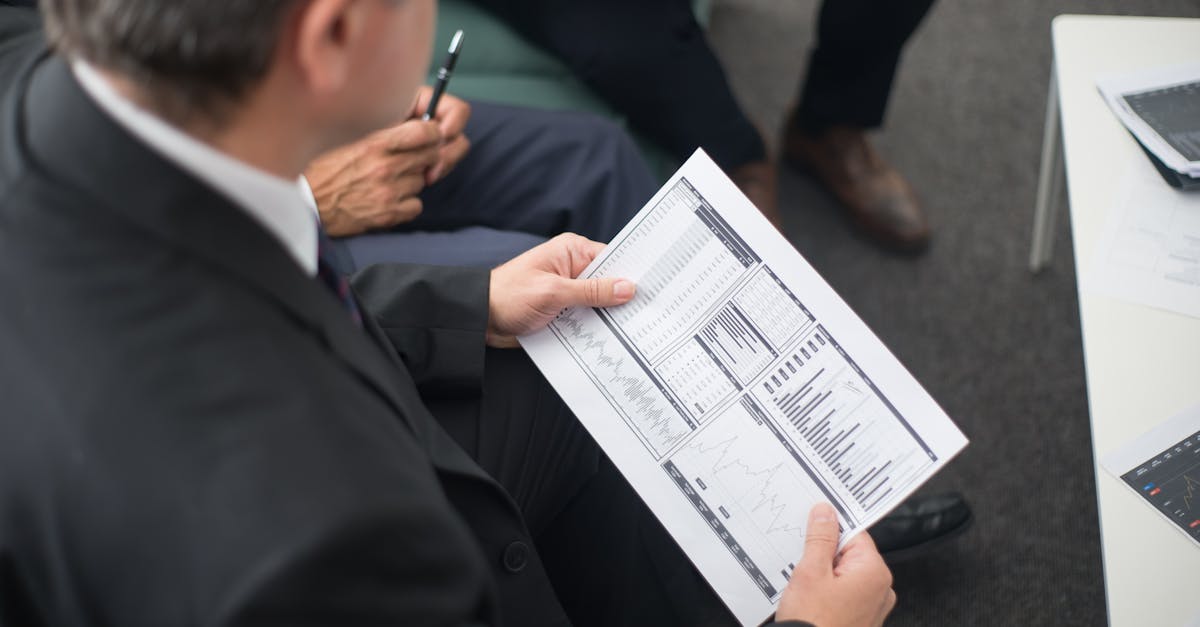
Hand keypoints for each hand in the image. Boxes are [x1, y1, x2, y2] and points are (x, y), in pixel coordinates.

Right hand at [304, 88, 470, 236]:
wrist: (307, 202)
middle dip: (424, 156)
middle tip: (409, 159)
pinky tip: (390, 198)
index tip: (429, 136)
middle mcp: (385, 167)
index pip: (425, 132)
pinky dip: (407, 203)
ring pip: (422, 181)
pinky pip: (416, 206)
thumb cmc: (325, 167)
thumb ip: (381, 132)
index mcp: (375, 143)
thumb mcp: (349, 139)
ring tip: (389, 180)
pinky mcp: (388, 214)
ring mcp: (389, 192)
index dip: (432, 133)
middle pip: (430, 157)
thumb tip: (409, 123)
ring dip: (412, 180)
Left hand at [487, 233, 635, 347]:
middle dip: (623, 300)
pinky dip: (595, 328)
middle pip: (609, 284)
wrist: (480, 320)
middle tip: (648, 315)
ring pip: (600, 304)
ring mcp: (568, 291)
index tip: (654, 289)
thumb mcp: (553, 292)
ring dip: (609, 318)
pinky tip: (611, 340)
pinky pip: (587, 318)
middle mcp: (573, 268)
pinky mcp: (563, 310)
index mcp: (572, 251)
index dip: (632, 274)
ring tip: (634, 332)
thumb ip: (591, 291)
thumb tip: (626, 287)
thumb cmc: (508, 296)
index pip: (613, 260)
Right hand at [776, 503, 895, 626]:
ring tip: (806, 585)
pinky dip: (827, 591)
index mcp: (874, 572)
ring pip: (844, 573)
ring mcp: (872, 607)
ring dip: (823, 573)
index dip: (829, 529)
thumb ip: (820, 538)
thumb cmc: (814, 623)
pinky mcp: (861, 619)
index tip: (812, 526)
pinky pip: (845, 593)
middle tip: (803, 562)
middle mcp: (880, 589)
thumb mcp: (811, 571)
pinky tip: (811, 598)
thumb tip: (825, 513)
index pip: (854, 533)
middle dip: (824, 554)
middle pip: (849, 553)